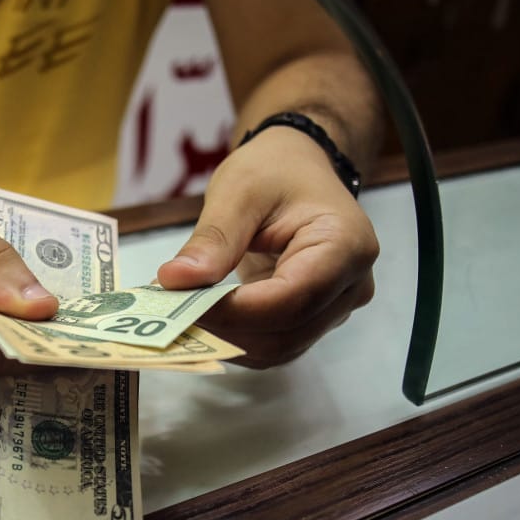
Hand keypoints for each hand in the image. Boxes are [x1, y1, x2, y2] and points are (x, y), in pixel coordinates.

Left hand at [156, 126, 377, 367]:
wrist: (295, 171)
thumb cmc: (274, 171)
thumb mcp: (238, 190)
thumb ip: (212, 240)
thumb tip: (174, 281)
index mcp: (345, 245)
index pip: (290, 299)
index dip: (233, 312)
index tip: (179, 305)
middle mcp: (351, 285)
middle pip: (285, 332)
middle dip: (223, 330)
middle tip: (167, 315)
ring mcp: (336, 307)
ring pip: (277, 348)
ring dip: (224, 340)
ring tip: (178, 315)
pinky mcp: (313, 319)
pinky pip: (273, 344)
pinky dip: (233, 339)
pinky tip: (200, 320)